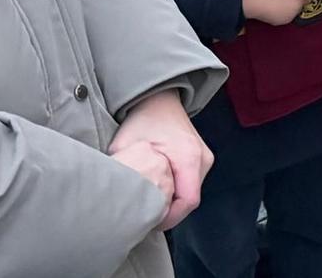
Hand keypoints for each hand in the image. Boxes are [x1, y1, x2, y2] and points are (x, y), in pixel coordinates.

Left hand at [109, 89, 212, 230]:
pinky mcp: (202, 157)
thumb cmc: (142, 121)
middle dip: (169, 212)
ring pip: (192, 192)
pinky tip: (159, 188)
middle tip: (145, 216)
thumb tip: (117, 199)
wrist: (159, 99)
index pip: (188, 202)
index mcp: (188, 157)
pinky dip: (177, 190)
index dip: (169, 218)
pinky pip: (192, 183)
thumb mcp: (125, 149)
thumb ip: (126, 175)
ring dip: (173, 201)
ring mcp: (204, 157)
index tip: (150, 222)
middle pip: (191, 200)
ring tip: (150, 200)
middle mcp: (202, 158)